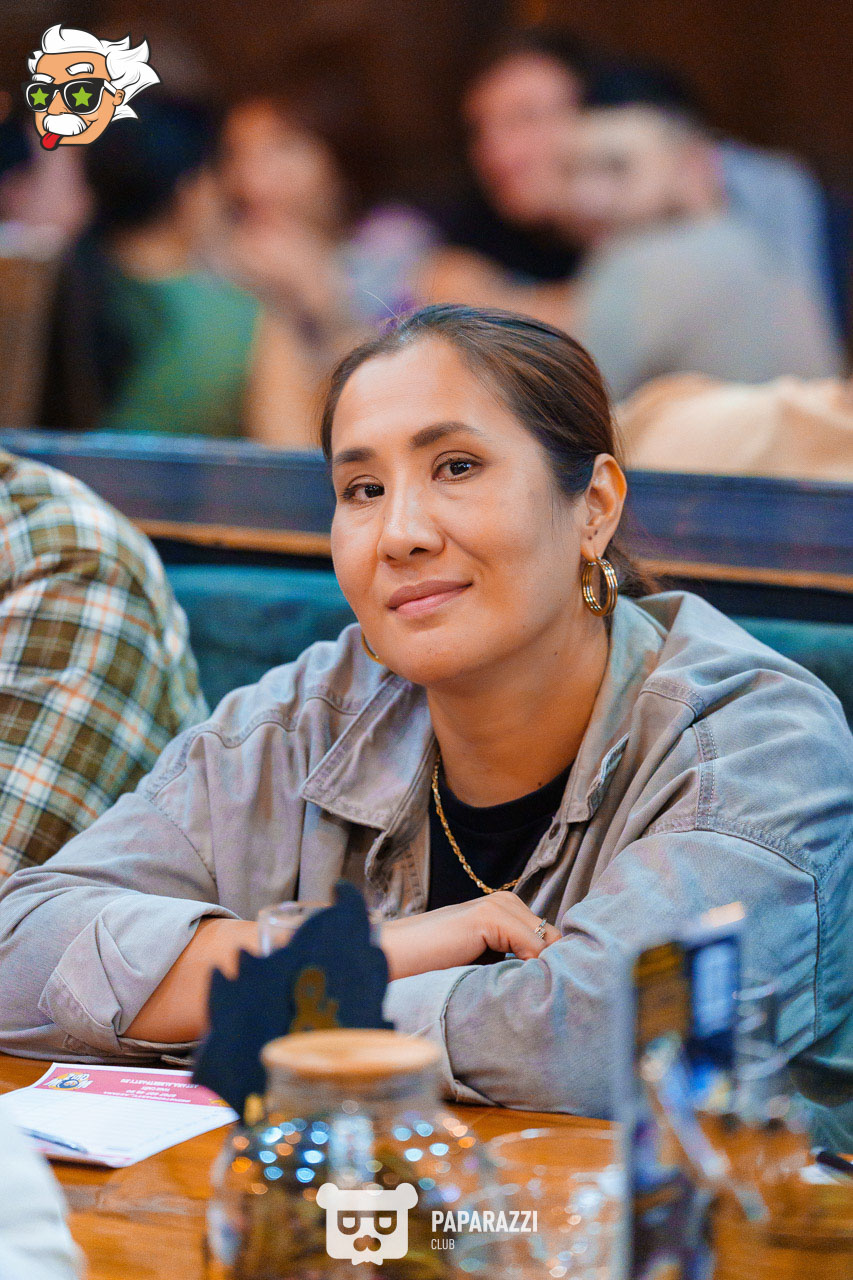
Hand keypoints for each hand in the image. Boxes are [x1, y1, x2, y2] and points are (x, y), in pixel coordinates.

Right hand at [378, 892, 560, 980]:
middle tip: (543, 999)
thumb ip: (513, 964)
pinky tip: (516, 989)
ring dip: (544, 970)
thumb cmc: (434, 968)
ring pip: (548, 943)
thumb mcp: (484, 964)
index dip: (553, 967)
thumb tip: (553, 982)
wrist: (395, 959)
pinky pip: (534, 948)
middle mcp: (506, 901)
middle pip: (555, 940)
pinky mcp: (489, 916)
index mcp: (506, 910)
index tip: (553, 995)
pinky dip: (532, 970)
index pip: (551, 940)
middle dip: (552, 968)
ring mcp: (498, 905)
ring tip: (531, 997)